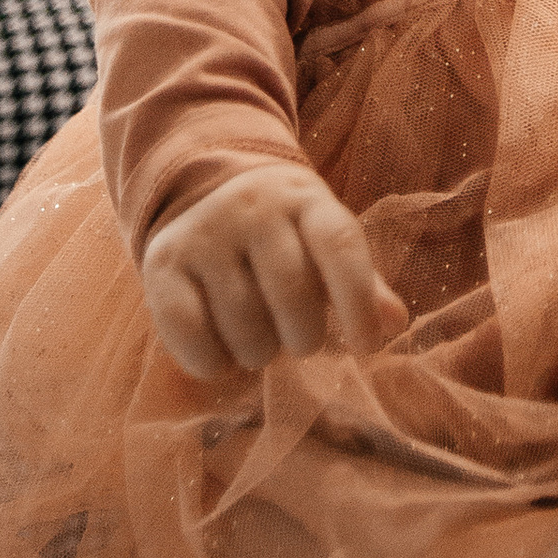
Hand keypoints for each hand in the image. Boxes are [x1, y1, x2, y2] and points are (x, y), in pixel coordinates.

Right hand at [142, 161, 407, 380]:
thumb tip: (394, 323)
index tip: (365, 347)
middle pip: (291, 291)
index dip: (357, 302)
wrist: (203, 195)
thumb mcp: (324, 246)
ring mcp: (205, 232)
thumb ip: (362, 286)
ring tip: (261, 340)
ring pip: (244, 322)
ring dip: (259, 353)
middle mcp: (253, 207)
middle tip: (300, 340)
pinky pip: (190, 332)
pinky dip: (212, 363)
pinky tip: (222, 356)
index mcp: (306, 199)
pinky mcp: (163, 261)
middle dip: (304, 336)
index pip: (340, 246)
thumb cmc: (285, 238)